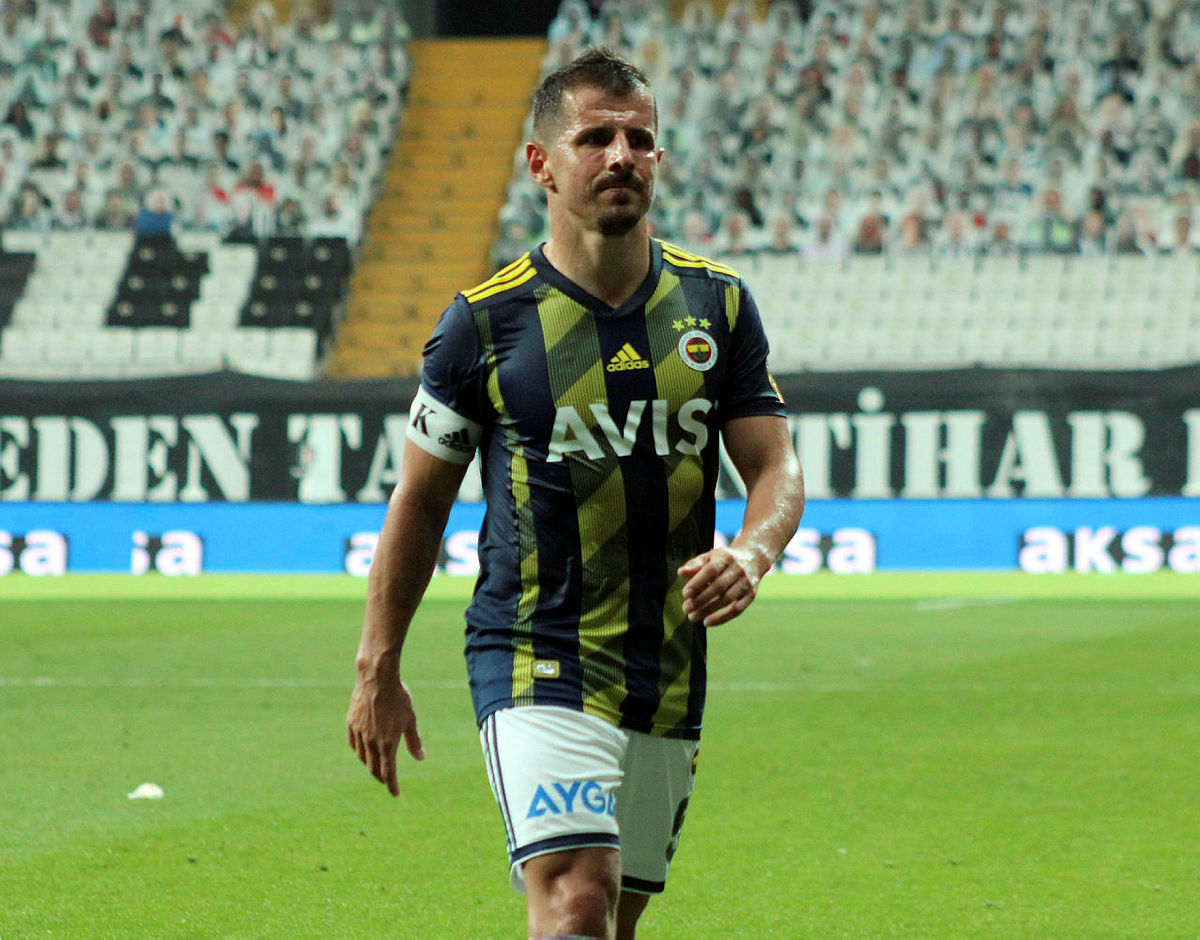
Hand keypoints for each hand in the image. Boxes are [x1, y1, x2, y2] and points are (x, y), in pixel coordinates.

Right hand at [347, 671, 424, 796]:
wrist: (376, 678)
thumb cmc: (398, 697)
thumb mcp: (410, 720)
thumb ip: (414, 741)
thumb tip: (420, 758)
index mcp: (387, 744)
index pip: (388, 772)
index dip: (392, 785)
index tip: (395, 794)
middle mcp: (371, 742)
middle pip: (374, 768)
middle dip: (381, 777)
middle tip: (386, 781)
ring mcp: (359, 733)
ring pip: (362, 757)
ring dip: (370, 765)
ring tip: (376, 766)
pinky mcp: (351, 724)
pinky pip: (354, 745)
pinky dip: (359, 751)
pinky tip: (363, 750)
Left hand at [678, 546, 763, 626]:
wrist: (752, 558)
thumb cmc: (724, 560)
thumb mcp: (710, 557)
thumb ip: (695, 564)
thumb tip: (680, 572)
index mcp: (726, 557)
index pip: (711, 570)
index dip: (698, 582)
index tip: (685, 593)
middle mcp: (738, 570)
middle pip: (719, 587)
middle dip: (701, 599)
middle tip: (685, 608)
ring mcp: (746, 583)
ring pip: (727, 599)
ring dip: (708, 610)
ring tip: (692, 616)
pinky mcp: (751, 595)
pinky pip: (737, 609)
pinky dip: (722, 618)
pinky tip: (707, 622)